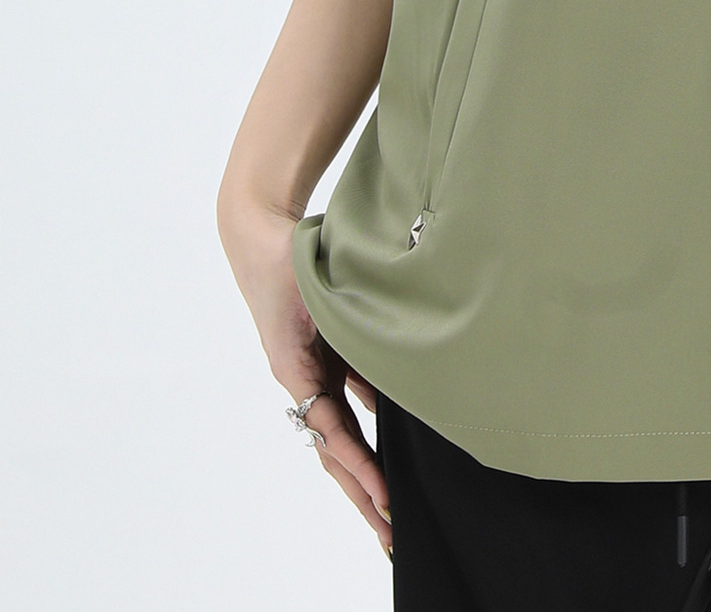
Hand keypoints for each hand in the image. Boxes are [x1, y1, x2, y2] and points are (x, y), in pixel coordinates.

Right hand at [219, 197, 392, 554]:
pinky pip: (350, 398)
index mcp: (296, 370)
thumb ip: (351, 328)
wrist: (262, 230)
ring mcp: (313, 369)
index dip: (360, 465)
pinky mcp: (325, 354)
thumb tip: (392, 366)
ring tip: (391, 508)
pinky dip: (371, 424)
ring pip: (342, 431)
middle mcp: (303, 378)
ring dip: (365, 468)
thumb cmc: (286, 258)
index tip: (384, 495)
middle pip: (335, 449)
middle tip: (391, 535)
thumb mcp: (318, 294)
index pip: (332, 432)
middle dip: (362, 492)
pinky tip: (395, 445)